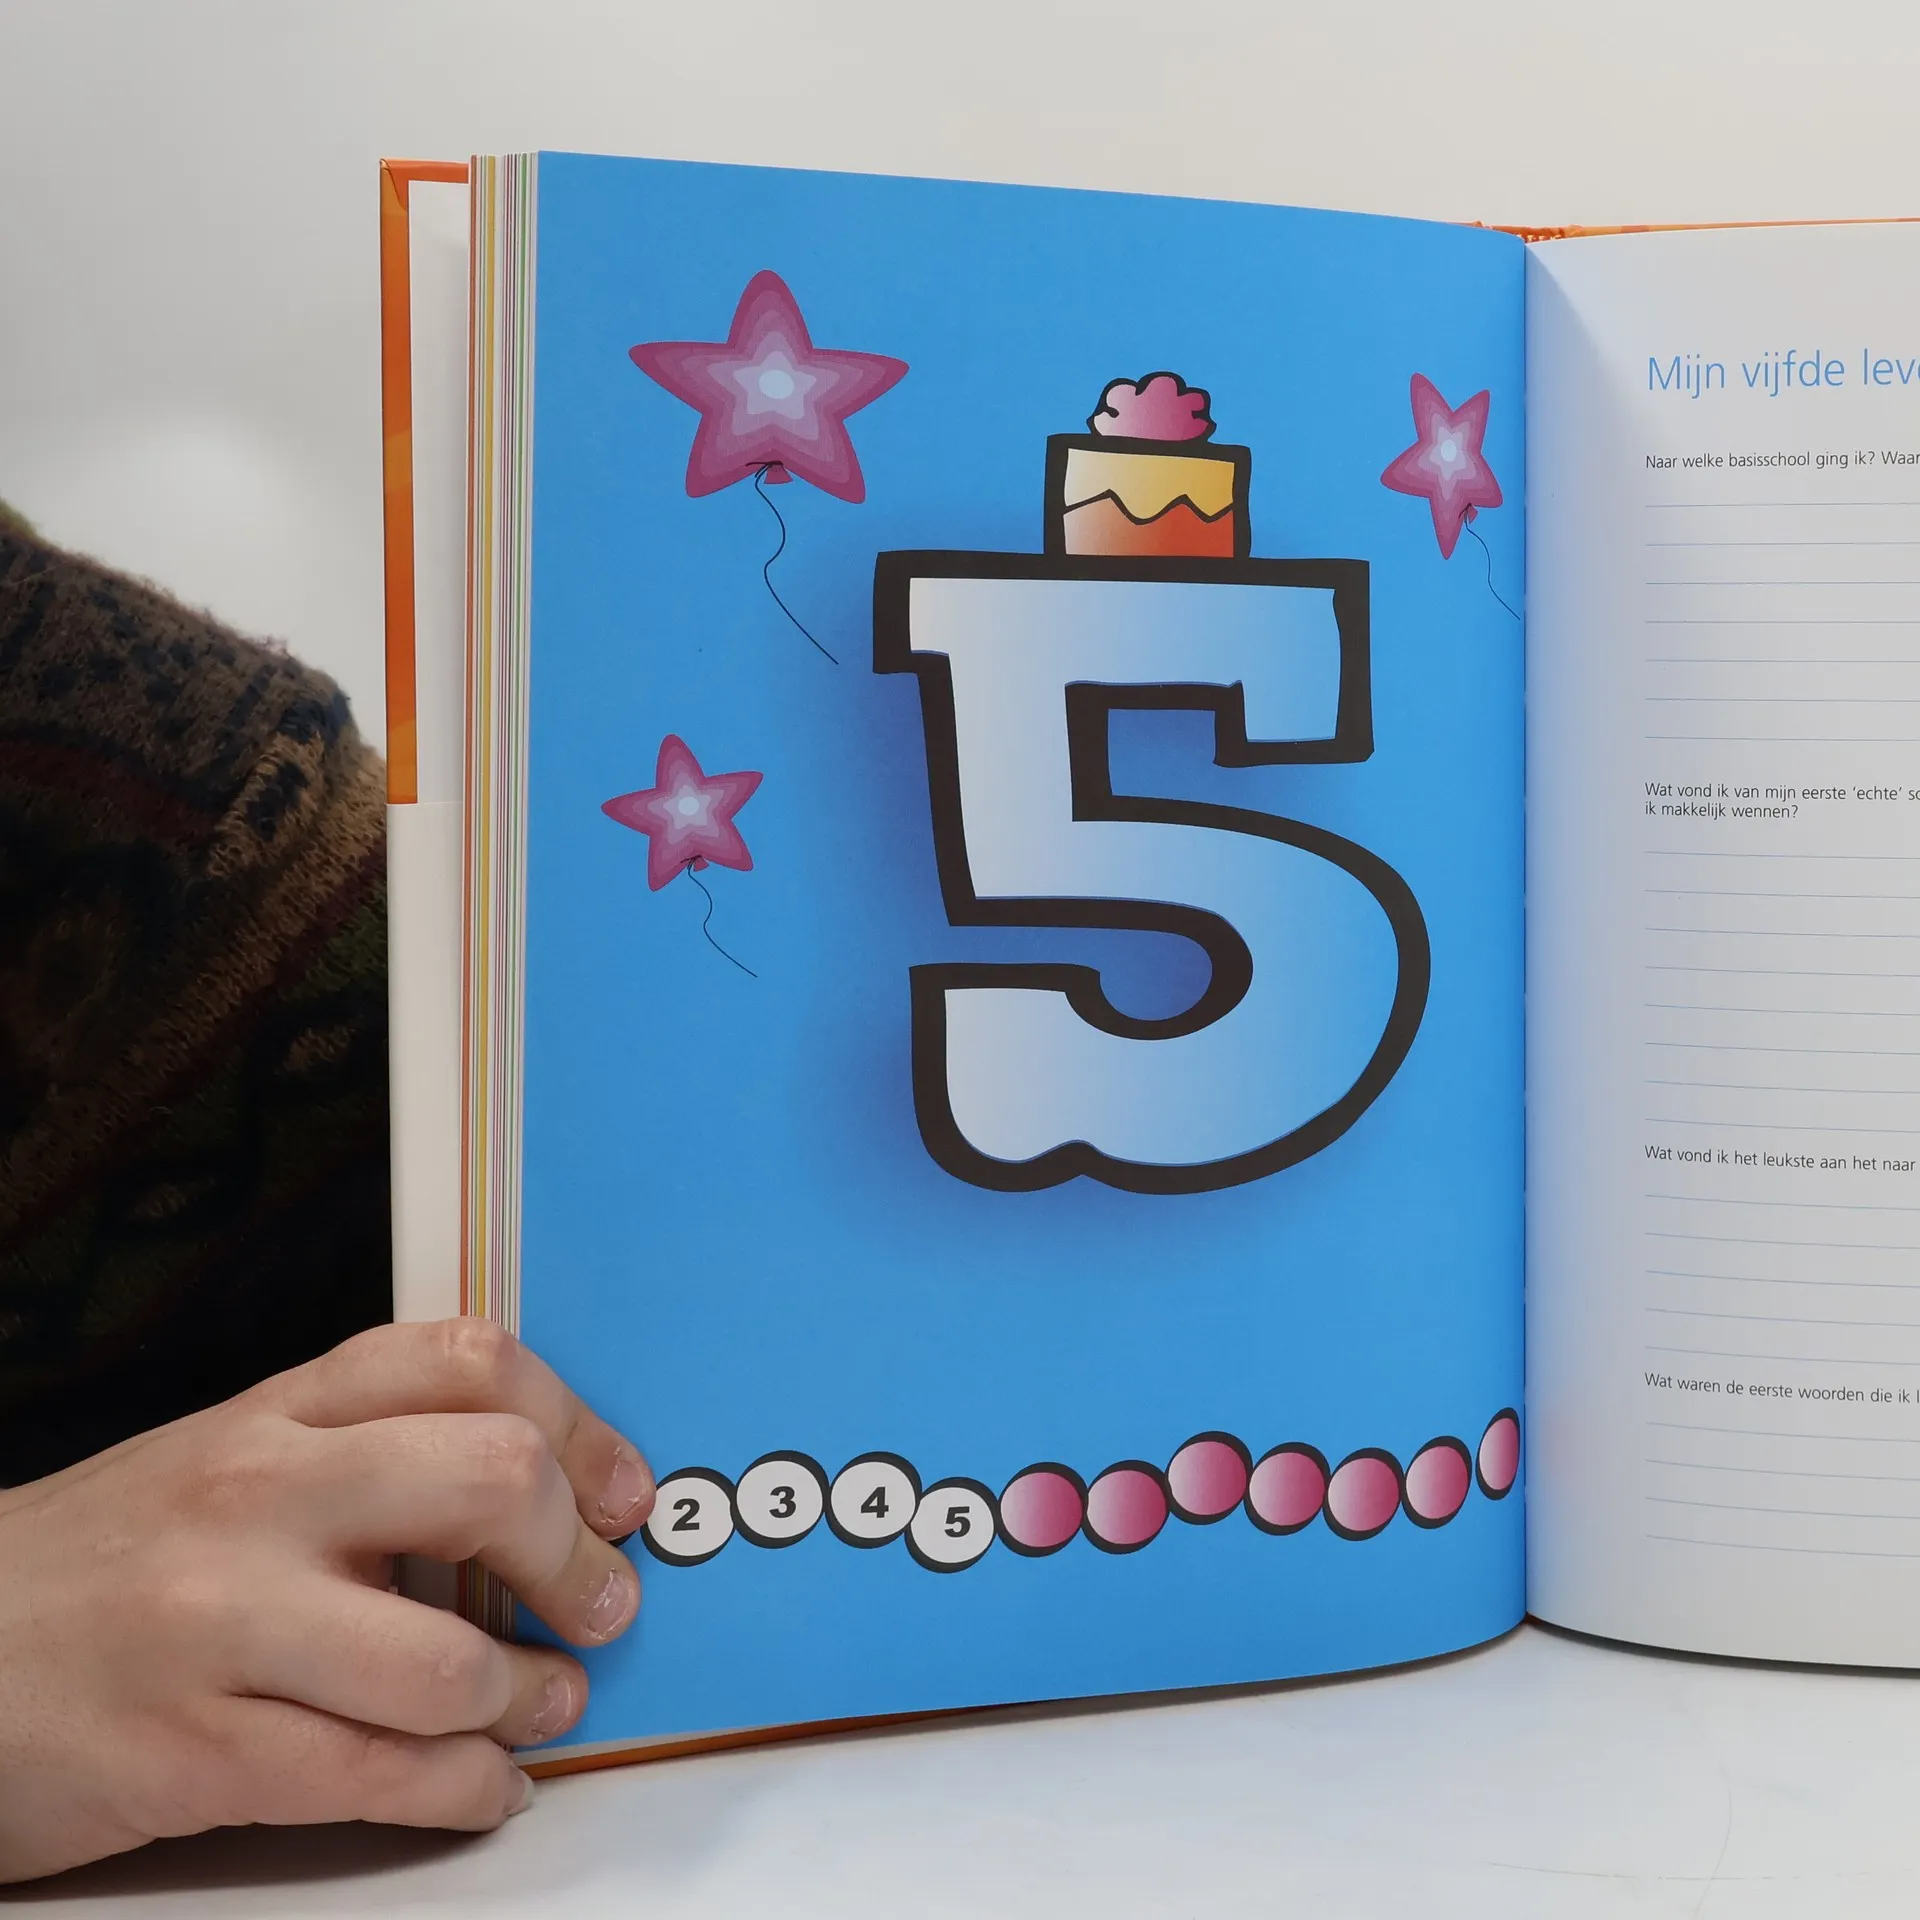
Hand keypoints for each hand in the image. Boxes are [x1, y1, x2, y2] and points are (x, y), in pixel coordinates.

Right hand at [0, 1318, 653, 1882]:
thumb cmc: (117, 1557)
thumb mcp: (233, 1458)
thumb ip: (369, 1448)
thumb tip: (546, 1486)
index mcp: (279, 1411)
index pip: (467, 1359)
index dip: (578, 1425)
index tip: (620, 1492)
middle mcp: (259, 1497)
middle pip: (488, 1481)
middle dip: (574, 1555)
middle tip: (602, 1602)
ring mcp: (222, 1624)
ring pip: (444, 1660)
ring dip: (529, 1695)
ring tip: (546, 1701)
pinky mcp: (195, 1752)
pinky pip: (376, 1775)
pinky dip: (463, 1789)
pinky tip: (483, 1783)